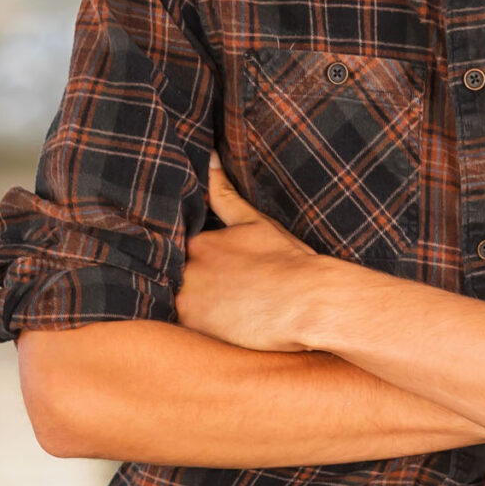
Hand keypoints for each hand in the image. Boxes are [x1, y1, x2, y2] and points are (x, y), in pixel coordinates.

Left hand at [178, 161, 352, 350]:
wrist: (308, 301)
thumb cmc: (290, 262)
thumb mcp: (256, 223)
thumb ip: (225, 194)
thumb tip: (209, 158)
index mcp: (200, 241)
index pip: (181, 252)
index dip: (195, 266)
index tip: (216, 275)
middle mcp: (187, 265)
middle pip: (176, 278)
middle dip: (192, 286)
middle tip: (223, 297)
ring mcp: (186, 295)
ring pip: (178, 302)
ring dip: (193, 307)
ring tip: (223, 313)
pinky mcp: (193, 324)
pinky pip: (183, 327)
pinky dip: (197, 326)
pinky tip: (221, 326)